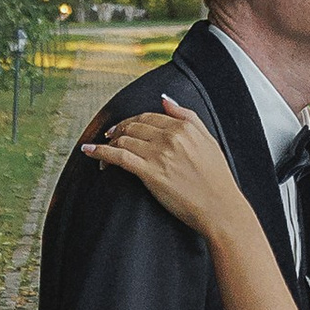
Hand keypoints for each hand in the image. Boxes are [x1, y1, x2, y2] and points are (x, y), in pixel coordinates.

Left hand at [80, 96, 244, 239]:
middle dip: (117, 129)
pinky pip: (118, 157)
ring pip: (124, 139)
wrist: (221, 208)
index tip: (124, 127)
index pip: (149, 116)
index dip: (132, 121)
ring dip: (107, 142)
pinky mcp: (149, 172)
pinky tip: (88, 151)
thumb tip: (165, 100)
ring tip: (98, 147)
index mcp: (185, 127)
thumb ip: (187, 117)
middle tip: (109, 135)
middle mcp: (170, 137)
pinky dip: (100, 152)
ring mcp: (159, 154)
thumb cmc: (217, 179)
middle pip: (133, 125)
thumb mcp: (208, 141)